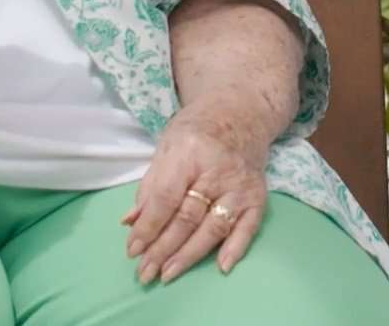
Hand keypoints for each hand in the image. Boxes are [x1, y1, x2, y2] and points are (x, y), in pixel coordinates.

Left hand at [122, 105, 268, 284]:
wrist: (242, 112)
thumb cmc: (198, 130)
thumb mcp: (166, 146)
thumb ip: (150, 184)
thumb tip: (130, 222)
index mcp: (190, 152)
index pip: (166, 198)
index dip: (148, 227)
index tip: (132, 250)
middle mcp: (218, 170)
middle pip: (187, 218)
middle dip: (162, 249)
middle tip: (144, 272)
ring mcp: (241, 185)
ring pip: (213, 228)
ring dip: (189, 255)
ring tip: (167, 274)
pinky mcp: (257, 196)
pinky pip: (247, 227)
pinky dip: (236, 249)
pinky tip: (221, 267)